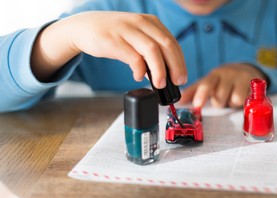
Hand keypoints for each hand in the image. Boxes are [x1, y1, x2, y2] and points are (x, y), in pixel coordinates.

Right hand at [31, 11, 186, 87]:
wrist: (84, 27)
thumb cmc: (115, 35)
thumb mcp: (137, 37)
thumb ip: (152, 52)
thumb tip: (166, 75)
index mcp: (151, 22)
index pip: (173, 43)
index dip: (180, 63)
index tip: (181, 78)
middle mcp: (141, 23)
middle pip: (166, 46)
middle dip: (175, 67)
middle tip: (176, 83)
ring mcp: (127, 30)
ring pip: (152, 50)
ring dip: (159, 70)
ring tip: (160, 84)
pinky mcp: (113, 40)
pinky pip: (133, 56)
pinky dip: (139, 69)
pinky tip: (138, 76)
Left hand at [180, 63, 264, 107]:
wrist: (246, 71)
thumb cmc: (223, 80)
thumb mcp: (208, 83)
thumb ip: (193, 92)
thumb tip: (178, 102)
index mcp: (214, 75)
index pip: (206, 84)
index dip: (201, 95)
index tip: (197, 105)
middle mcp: (227, 74)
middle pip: (220, 97)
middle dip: (220, 102)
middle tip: (222, 98)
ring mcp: (241, 78)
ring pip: (234, 100)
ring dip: (232, 103)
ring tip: (233, 97)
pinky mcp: (254, 84)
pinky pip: (247, 100)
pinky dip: (243, 103)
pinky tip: (243, 97)